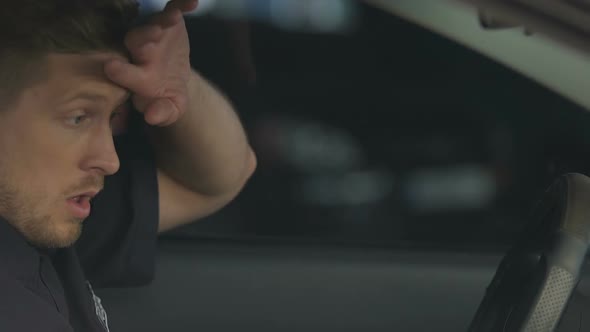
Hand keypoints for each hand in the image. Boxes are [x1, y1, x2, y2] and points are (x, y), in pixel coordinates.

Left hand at [104, 0, 197, 126]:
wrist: (174, 78)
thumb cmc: (166, 97)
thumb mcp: (170, 109)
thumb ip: (163, 113)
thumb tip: (153, 117)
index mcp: (136, 75)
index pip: (126, 73)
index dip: (121, 71)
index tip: (111, 68)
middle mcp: (139, 51)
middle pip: (136, 41)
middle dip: (143, 38)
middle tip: (153, 36)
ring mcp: (153, 33)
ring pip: (154, 23)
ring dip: (162, 19)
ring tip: (172, 18)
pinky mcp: (169, 22)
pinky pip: (174, 9)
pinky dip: (182, 4)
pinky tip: (193, 2)